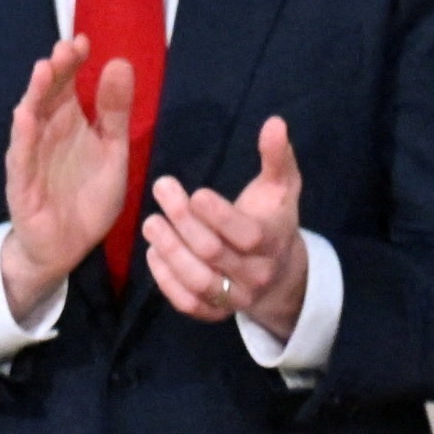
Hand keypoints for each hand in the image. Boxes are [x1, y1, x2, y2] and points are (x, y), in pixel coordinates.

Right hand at [1, 38, 135, 316]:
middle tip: (66, 48)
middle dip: (56, 71)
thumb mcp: (112, 152)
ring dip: (36, 95)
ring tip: (44, 70)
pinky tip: (25, 117)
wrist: (66, 247)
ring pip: (30, 120)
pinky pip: (20, 157)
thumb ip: (116, 113)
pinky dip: (23, 137)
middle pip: (48, 95)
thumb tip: (120, 63)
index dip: (74, 62)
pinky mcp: (21, 184)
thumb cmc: (87, 197)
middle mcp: (46, 133)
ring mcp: (31, 156)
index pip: (68, 84)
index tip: (84, 40)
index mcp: (69, 122)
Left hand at [139, 117, 309, 341]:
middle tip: (161, 189)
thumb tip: (275, 122)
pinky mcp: (215, 312)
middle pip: (213, 253)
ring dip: (170, 250)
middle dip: (183, 221)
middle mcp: (256, 275)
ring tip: (151, 222)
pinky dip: (166, 281)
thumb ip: (276, 156)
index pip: (247, 235)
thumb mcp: (282, 187)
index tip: (195, 192)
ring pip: (198, 280)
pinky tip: (153, 253)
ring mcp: (235, 298)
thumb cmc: (273, 220)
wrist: (281, 274)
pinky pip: (187, 303)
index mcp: (273, 242)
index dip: (218, 216)